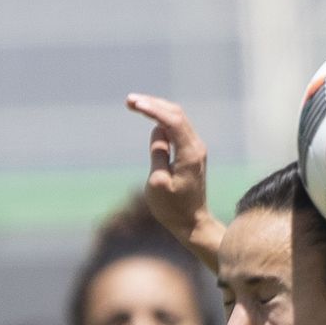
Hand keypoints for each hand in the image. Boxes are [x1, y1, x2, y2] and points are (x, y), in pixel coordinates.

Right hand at [124, 92, 214, 246]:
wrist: (192, 224)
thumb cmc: (173, 208)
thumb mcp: (159, 183)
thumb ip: (158, 154)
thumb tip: (158, 131)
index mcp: (190, 154)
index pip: (172, 121)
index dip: (152, 109)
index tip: (133, 104)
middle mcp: (196, 148)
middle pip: (176, 114)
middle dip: (153, 104)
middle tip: (129, 101)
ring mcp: (195, 149)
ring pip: (177, 118)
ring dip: (157, 108)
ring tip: (134, 104)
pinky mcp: (191, 154)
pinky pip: (177, 128)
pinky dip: (162, 118)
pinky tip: (148, 114)